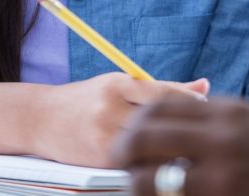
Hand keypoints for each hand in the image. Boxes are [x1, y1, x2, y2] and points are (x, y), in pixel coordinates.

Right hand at [33, 73, 208, 166]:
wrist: (41, 118)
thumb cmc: (90, 98)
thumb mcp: (123, 84)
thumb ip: (164, 88)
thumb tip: (205, 86)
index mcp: (118, 84)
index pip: (163, 94)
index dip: (190, 103)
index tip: (207, 111)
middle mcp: (109, 109)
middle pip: (158, 122)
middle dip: (181, 129)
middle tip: (202, 135)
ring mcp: (102, 136)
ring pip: (148, 147)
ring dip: (168, 149)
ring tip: (185, 149)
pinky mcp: (98, 160)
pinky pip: (134, 164)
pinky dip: (149, 163)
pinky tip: (160, 161)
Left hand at [113, 95, 248, 195]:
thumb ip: (213, 117)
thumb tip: (168, 115)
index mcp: (229, 110)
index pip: (162, 104)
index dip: (137, 118)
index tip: (129, 131)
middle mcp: (222, 137)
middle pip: (145, 135)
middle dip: (122, 150)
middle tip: (117, 161)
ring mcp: (221, 174)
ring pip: (149, 179)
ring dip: (134, 184)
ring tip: (135, 186)